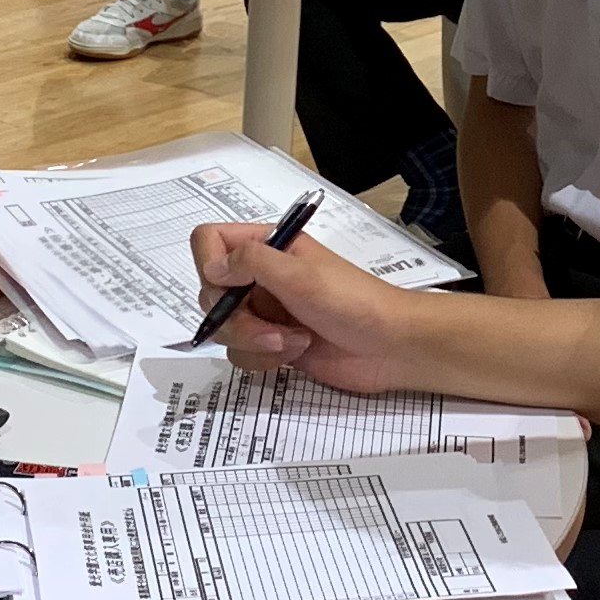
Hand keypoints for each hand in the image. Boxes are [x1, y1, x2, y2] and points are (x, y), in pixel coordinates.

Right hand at [189, 222, 425, 388]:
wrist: (391, 346)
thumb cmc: (351, 301)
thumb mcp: (300, 274)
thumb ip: (252, 262)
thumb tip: (212, 267)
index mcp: (267, 246)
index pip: (209, 241)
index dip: (208, 265)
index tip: (229, 289)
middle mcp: (260, 276)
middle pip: (211, 294)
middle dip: (237, 320)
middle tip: (273, 330)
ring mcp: (266, 312)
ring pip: (224, 329)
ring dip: (254, 342)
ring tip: (294, 343)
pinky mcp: (273, 344)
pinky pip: (242, 354)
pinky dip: (264, 359)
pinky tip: (297, 355)